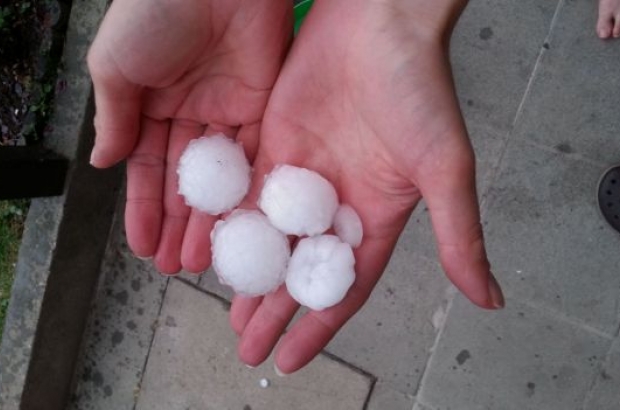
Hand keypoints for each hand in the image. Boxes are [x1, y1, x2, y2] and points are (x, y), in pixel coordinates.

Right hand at [88, 0, 290, 272]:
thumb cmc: (156, 11)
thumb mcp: (117, 66)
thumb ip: (115, 117)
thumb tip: (106, 165)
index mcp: (151, 103)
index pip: (147, 168)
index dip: (144, 209)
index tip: (141, 247)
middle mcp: (190, 114)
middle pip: (185, 182)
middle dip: (178, 225)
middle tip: (175, 268)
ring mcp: (228, 114)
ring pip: (220, 179)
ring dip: (211, 220)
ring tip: (203, 262)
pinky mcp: (263, 109)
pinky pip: (253, 160)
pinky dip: (244, 194)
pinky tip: (236, 227)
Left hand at [230, 0, 503, 373]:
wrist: (378, 20)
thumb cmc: (419, 88)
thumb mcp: (445, 168)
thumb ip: (461, 235)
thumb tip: (491, 300)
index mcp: (376, 215)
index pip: (343, 284)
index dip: (318, 325)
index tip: (290, 359)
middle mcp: (337, 201)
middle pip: (300, 269)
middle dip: (275, 310)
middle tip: (248, 349)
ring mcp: (302, 175)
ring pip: (269, 237)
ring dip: (249, 276)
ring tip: (229, 314)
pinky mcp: (273, 145)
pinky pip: (247, 193)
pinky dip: (230, 224)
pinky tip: (210, 252)